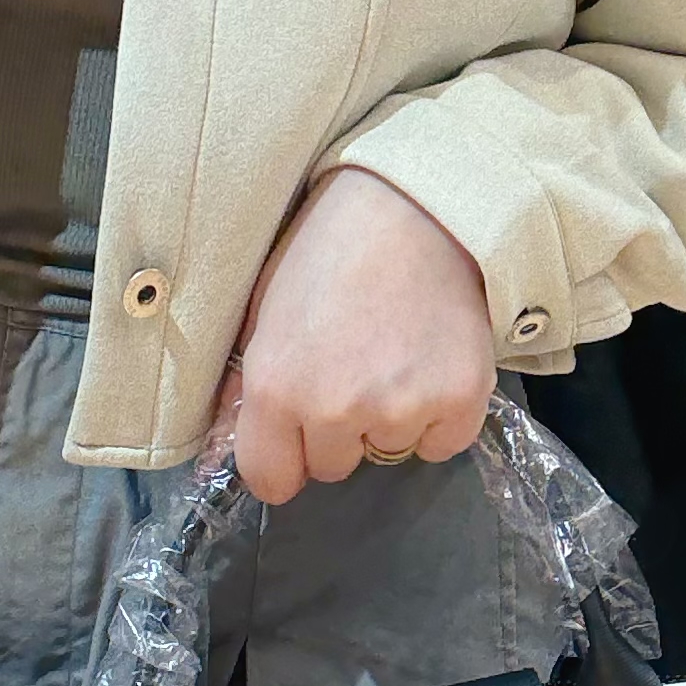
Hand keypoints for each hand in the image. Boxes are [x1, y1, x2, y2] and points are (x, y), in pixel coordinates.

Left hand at [222, 166, 496, 505]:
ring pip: (388, 451)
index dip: (283, 459)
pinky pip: (441, 443)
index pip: (271, 481)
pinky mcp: (460, 402)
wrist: (417, 204)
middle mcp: (335, 410)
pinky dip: (439, 416)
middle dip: (338, 430)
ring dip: (390, 418)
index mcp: (276, 387)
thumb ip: (245, 384)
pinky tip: (432, 363)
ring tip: (396, 353)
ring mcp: (401, 410)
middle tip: (354, 365)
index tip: (297, 436)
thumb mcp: (265, 308)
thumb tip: (226, 442)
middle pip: (332, 468)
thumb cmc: (331, 246)